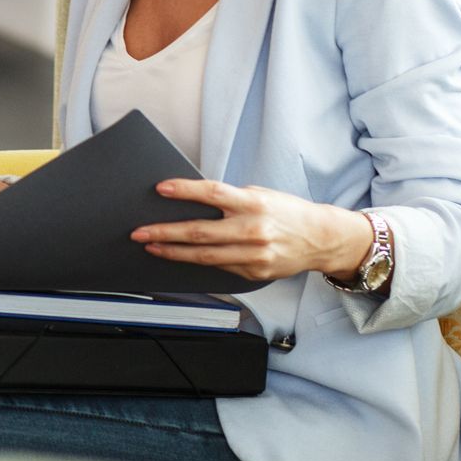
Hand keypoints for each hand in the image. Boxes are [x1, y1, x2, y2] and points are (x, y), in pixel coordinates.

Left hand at [132, 179, 374, 281]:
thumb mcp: (260, 195)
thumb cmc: (286, 212)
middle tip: (139, 231)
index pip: (213, 194)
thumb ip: (230, 199)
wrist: (321, 238)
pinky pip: (218, 267)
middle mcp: (253, 230)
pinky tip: (178, 257)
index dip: (185, 190)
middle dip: (165, 232)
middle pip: (200, 232)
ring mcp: (254, 255)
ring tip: (151, 246)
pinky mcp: (254, 272)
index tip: (160, 188)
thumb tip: (191, 200)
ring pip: (204, 256)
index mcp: (254, 203)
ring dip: (173, 252)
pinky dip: (195, 262)